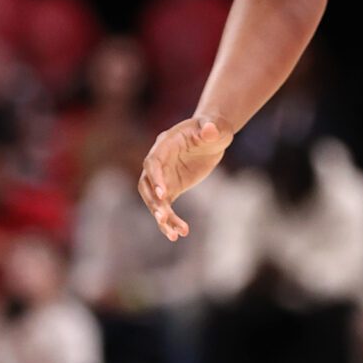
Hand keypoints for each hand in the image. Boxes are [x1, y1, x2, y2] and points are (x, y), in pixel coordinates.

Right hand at [139, 116, 233, 241]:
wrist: (212, 136)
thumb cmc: (213, 128)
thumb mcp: (216, 127)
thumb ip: (211, 128)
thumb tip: (209, 130)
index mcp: (165, 144)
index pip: (153, 162)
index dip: (155, 177)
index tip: (162, 193)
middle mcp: (159, 161)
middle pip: (146, 184)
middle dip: (153, 201)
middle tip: (163, 217)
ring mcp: (163, 176)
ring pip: (154, 200)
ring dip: (162, 216)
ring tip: (175, 233)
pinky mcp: (171, 188)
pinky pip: (166, 206)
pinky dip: (170, 221)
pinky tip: (178, 234)